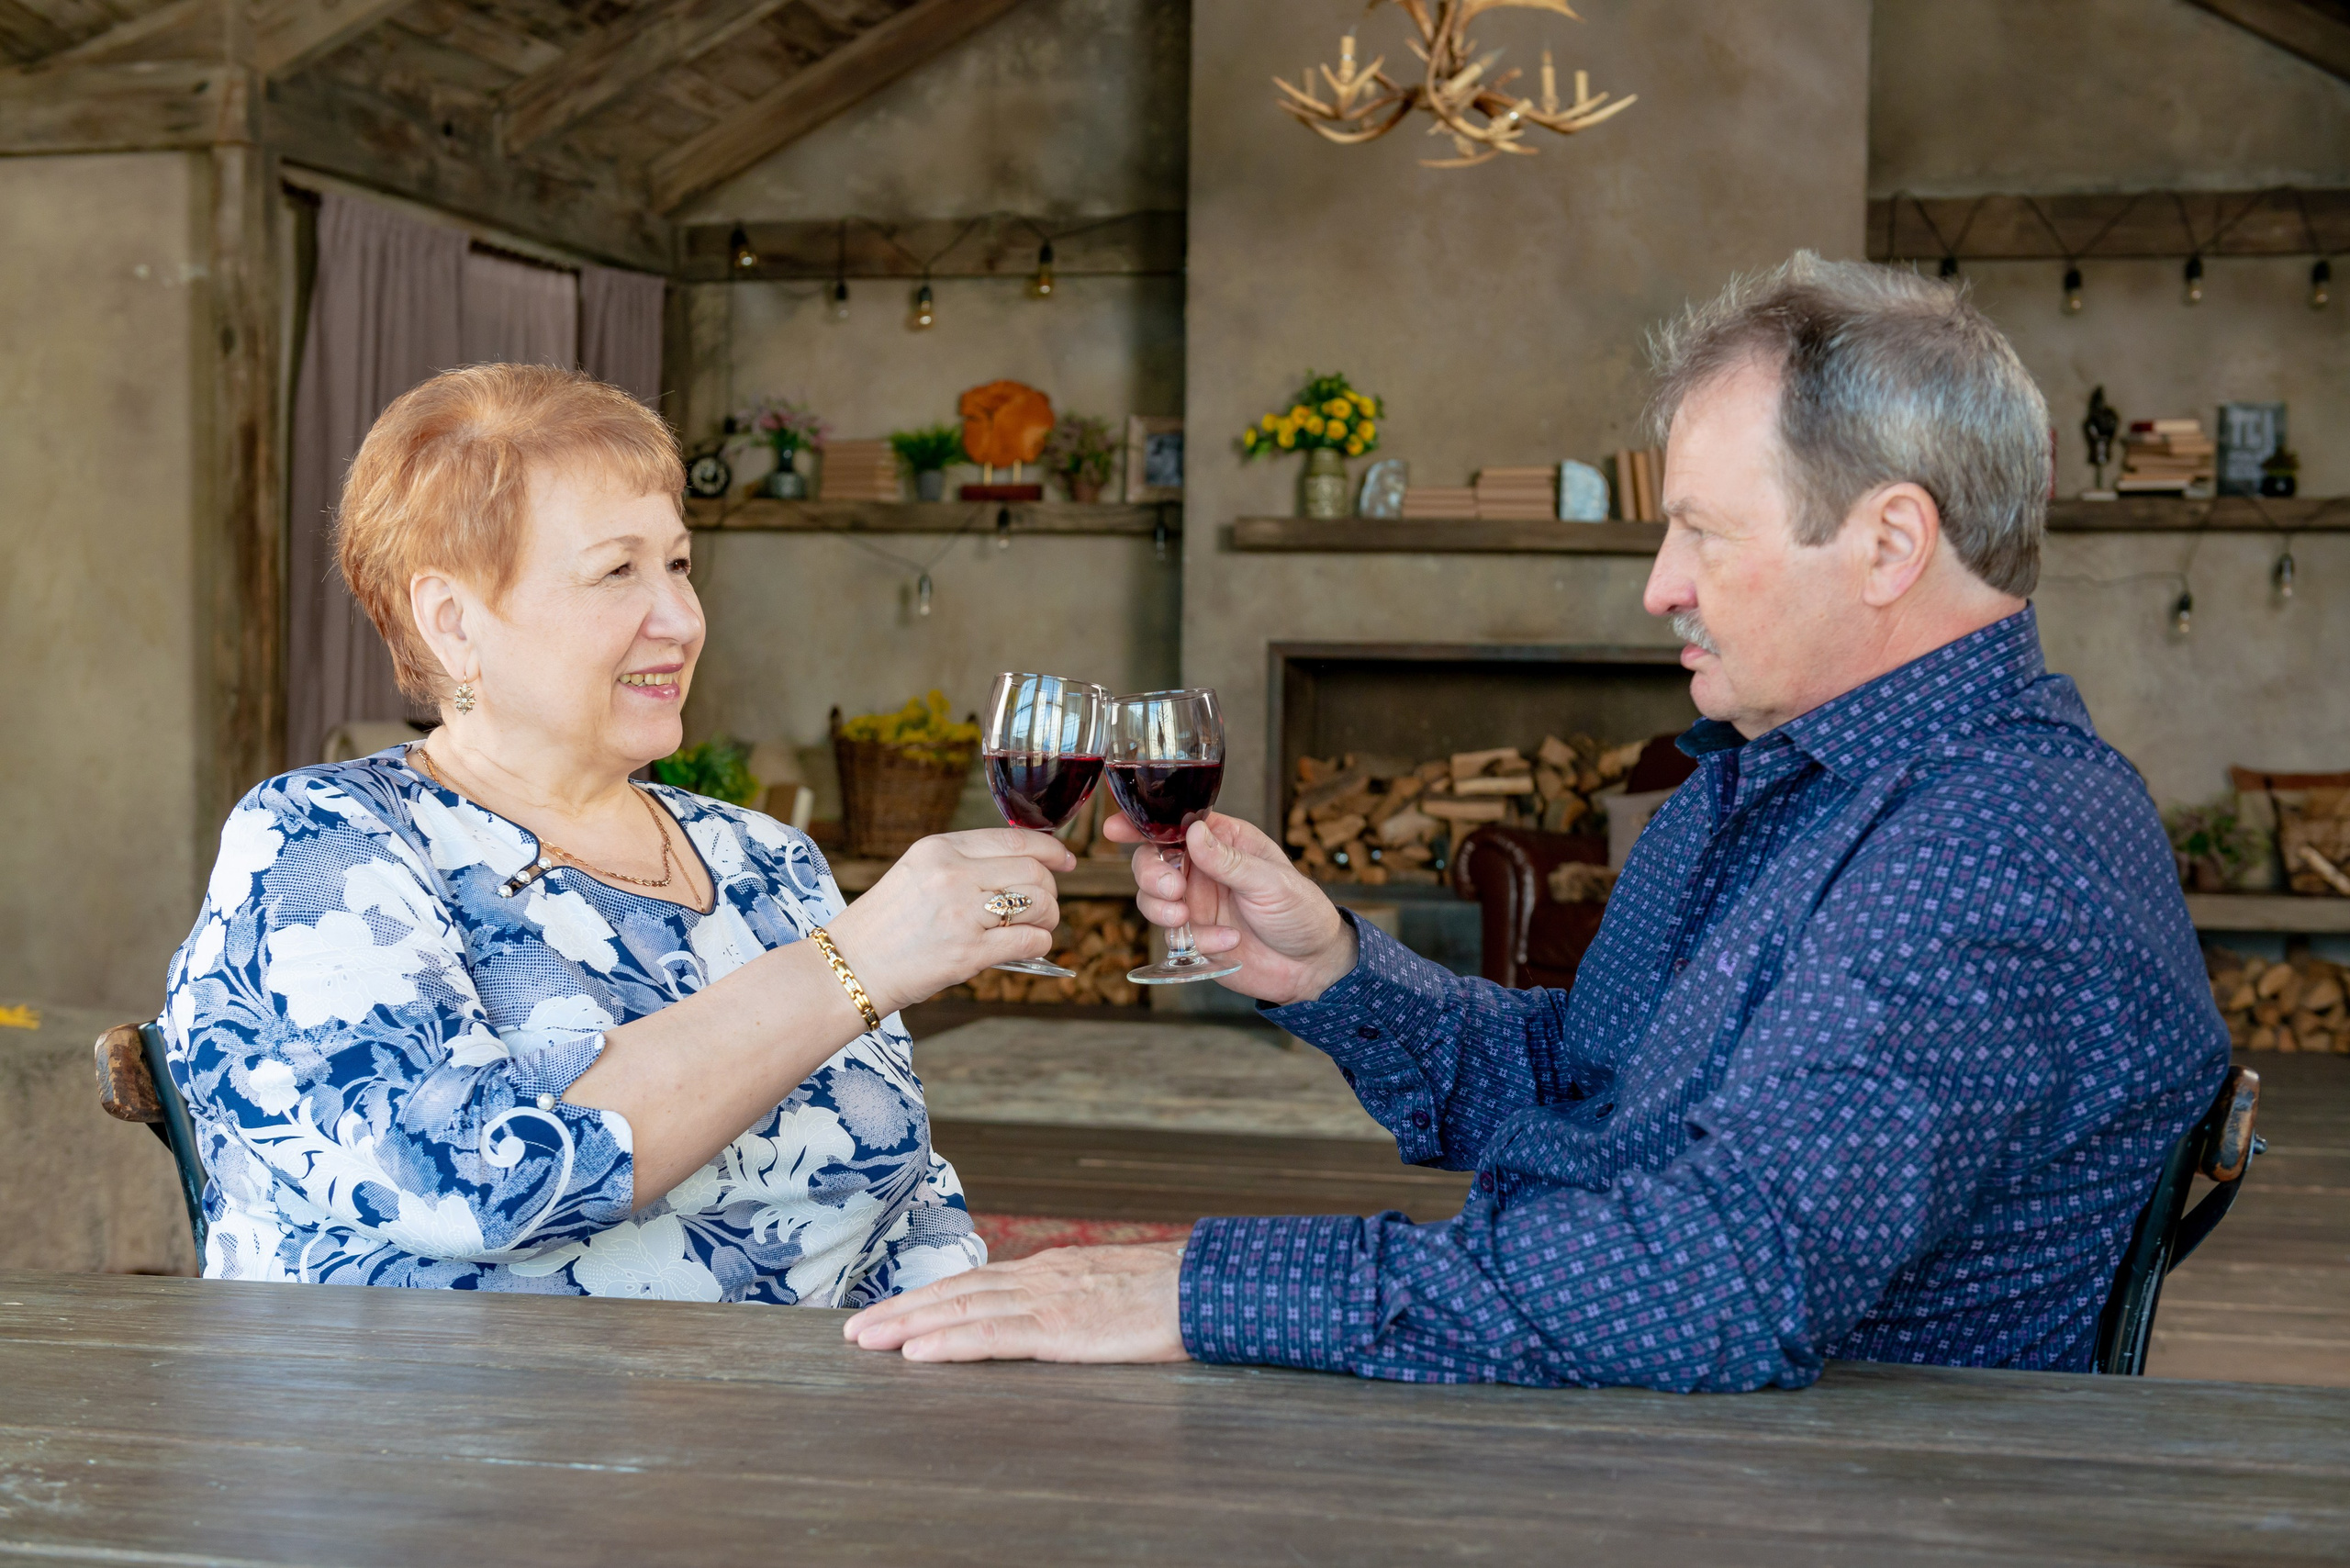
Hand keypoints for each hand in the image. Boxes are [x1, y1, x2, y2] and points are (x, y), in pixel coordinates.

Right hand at [825, 828, 1072, 1015]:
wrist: (849, 967)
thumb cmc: (885, 924)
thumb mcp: (917, 872)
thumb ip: (964, 863)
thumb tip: (1023, 866)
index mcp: (939, 848)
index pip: (1014, 839)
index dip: (1050, 849)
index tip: (1065, 859)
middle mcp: (952, 874)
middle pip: (1034, 871)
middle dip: (1051, 889)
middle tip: (1045, 906)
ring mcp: (961, 914)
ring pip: (1038, 904)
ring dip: (1048, 918)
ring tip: (1036, 927)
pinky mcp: (967, 953)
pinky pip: (1029, 941)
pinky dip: (1040, 945)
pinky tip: (1028, 948)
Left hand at [842, 1243, 1187, 1362]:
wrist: (1208, 1287)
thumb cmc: (1169, 1295)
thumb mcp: (1110, 1290)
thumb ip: (1073, 1300)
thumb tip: (1051, 1317)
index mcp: (1051, 1271)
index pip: (975, 1282)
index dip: (929, 1296)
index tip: (891, 1312)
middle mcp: (1039, 1278)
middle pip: (956, 1292)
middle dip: (902, 1310)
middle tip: (854, 1329)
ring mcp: (1046, 1300)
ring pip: (962, 1309)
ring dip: (908, 1324)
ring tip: (866, 1340)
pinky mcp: (1059, 1328)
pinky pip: (992, 1336)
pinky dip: (948, 1341)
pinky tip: (917, 1351)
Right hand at [1104, 812, 1356, 1005]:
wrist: (1313, 967)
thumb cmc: (1301, 912)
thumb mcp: (1270, 881)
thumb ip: (1228, 860)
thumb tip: (1192, 833)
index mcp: (1224, 841)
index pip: (1175, 824)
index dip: (1142, 824)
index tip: (1116, 828)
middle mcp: (1204, 869)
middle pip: (1152, 861)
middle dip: (1151, 874)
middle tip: (1172, 890)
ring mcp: (1196, 903)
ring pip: (1151, 899)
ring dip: (1161, 909)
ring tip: (1187, 919)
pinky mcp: (1195, 937)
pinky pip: (1173, 937)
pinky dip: (1197, 941)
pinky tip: (1229, 942)